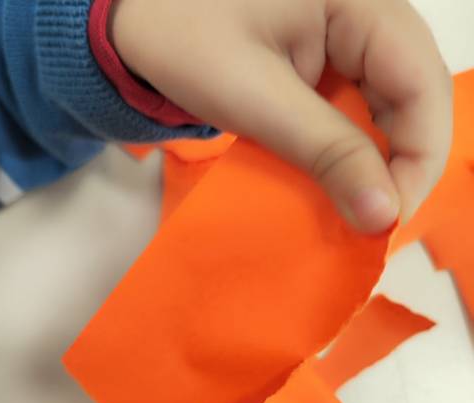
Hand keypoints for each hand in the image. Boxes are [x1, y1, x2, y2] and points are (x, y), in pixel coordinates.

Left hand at [111, 0, 451, 232]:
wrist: (136, 24)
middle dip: (400, 165)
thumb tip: (383, 215)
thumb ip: (326, 151)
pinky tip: (332, 182)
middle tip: (372, 224)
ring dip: (374, 164)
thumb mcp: (256, 98)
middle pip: (414, 97)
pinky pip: (355, 110)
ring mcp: (347, 36)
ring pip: (388, 109)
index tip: (388, 220)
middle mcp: (366, 12)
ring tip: (353, 211)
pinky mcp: (326, 61)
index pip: (422, 83)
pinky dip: (346, 151)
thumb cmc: (182, 39)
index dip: (419, 158)